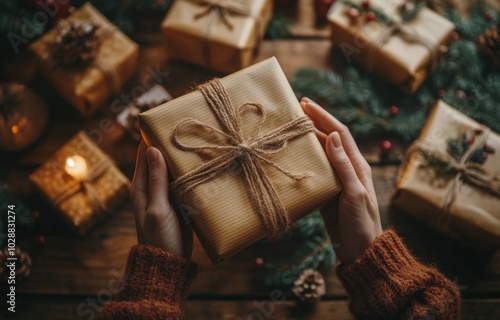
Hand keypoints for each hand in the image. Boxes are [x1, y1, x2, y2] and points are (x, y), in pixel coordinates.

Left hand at [130, 141, 191, 257]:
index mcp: (141, 187)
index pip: (144, 154)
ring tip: (198, 143)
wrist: (169, 263)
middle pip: (160, 160)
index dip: (152, 137)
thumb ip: (156, 180)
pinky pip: (183, 183)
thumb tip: (152, 150)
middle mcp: (152, 187)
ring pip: (174, 170)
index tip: (166, 121)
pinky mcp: (178, 203)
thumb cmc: (160, 238)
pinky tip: (202, 167)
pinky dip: (190, 175)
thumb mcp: (158, 208)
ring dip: (182, 160)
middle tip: (189, 130)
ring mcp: (165, 195)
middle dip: (171, 146)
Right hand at [300, 97, 381, 263]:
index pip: (340, 133)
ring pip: (320, 153)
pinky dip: (304, 160)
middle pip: (329, 139)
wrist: (360, 250)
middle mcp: (346, 168)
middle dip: (314, 123)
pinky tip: (292, 156)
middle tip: (294, 111)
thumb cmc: (361, 222)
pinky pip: (315, 171)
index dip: (324, 116)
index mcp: (357, 165)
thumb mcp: (354, 193)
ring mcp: (336, 180)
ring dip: (308, 139)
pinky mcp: (326, 192)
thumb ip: (343, 166)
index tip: (306, 104)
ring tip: (290, 129)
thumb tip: (333, 136)